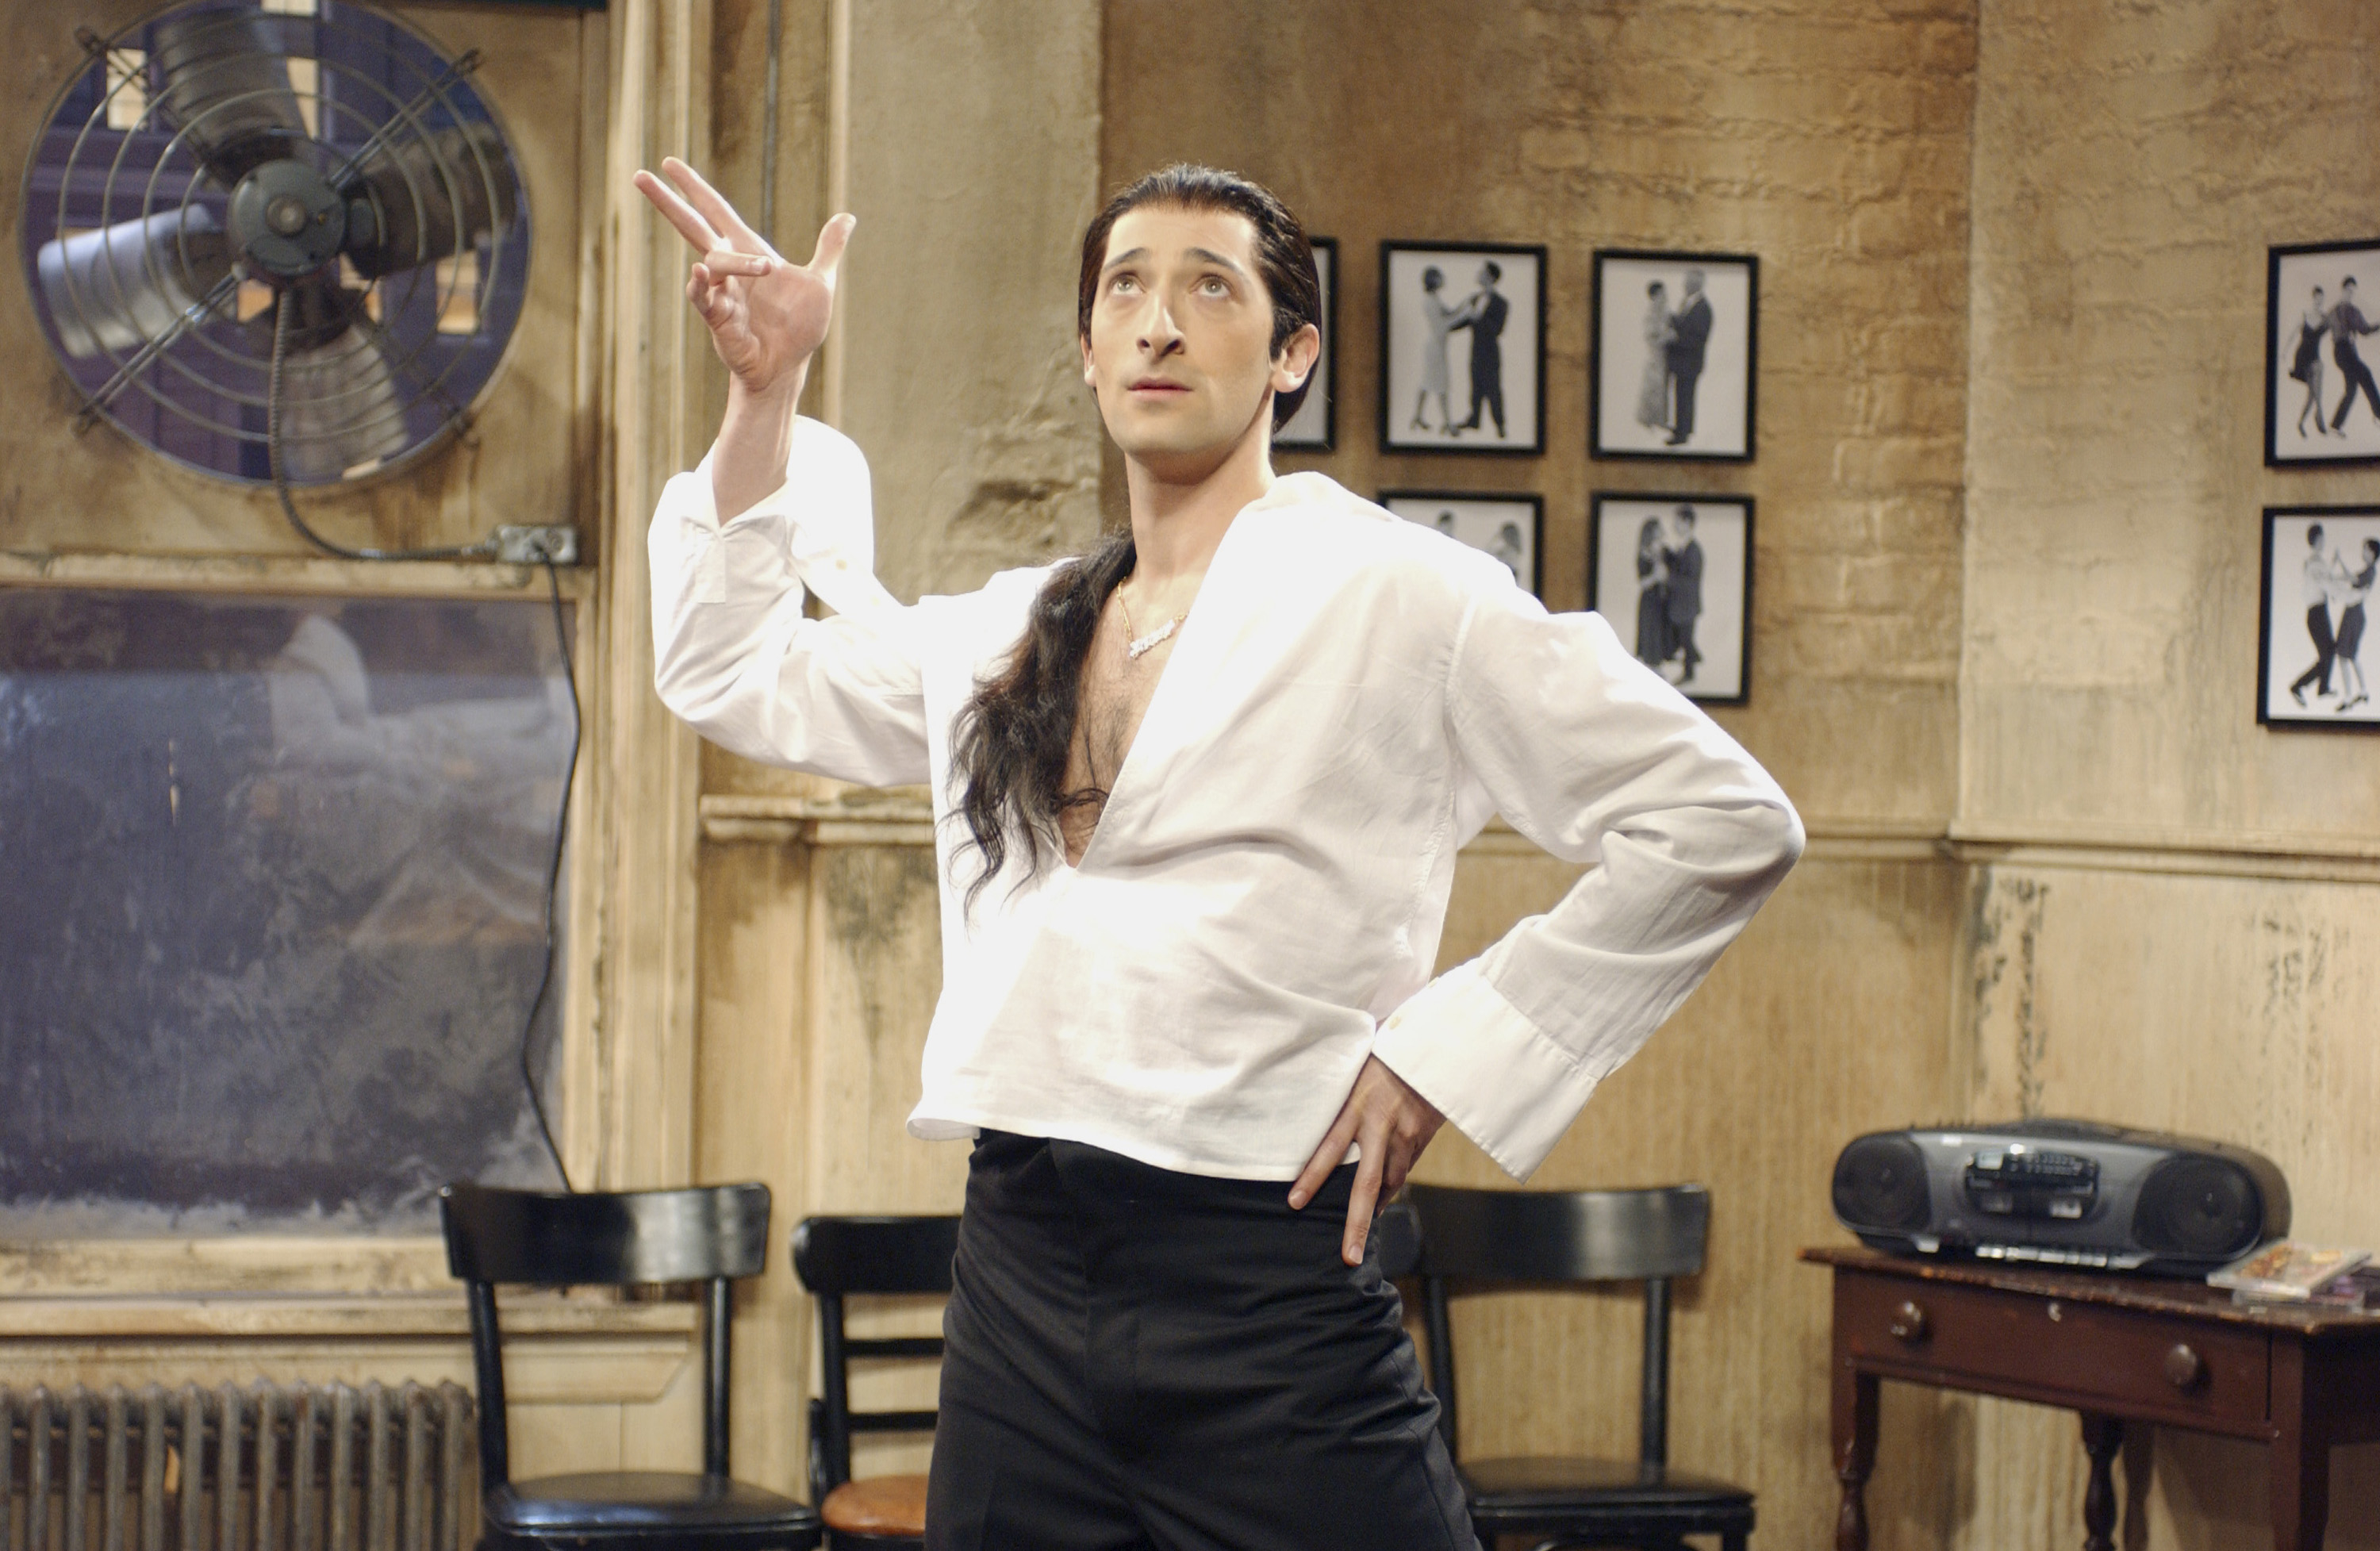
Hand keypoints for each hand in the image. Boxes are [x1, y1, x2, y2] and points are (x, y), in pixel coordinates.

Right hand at [633, 156, 852, 397]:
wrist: (790, 366)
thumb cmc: (799, 327)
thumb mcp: (820, 283)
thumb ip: (829, 249)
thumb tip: (848, 217)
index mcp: (749, 252)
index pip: (715, 211)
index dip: (694, 188)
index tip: (669, 162)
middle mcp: (729, 269)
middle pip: (691, 226)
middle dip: (668, 202)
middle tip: (639, 175)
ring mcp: (720, 292)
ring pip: (713, 261)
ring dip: (737, 262)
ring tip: (769, 269)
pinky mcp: (718, 319)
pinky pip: (703, 298)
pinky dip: (701, 286)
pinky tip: (699, 274)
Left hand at [1290, 1055, 1445, 1266]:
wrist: (1436, 1053)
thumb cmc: (1386, 1057)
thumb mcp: (1355, 1071)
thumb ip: (1339, 1100)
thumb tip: (1313, 1122)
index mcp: (1357, 1106)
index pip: (1329, 1148)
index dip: (1313, 1177)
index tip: (1295, 1202)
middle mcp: (1380, 1127)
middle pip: (1366, 1183)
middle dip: (1356, 1223)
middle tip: (1347, 1255)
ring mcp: (1404, 1137)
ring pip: (1388, 1183)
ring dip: (1374, 1207)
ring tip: (1360, 1229)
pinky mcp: (1421, 1141)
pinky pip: (1403, 1172)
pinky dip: (1391, 1187)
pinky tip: (1382, 1199)